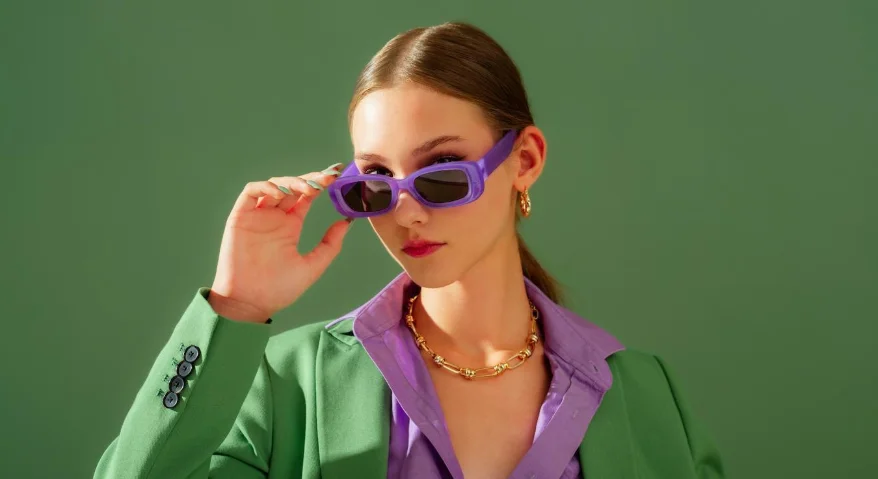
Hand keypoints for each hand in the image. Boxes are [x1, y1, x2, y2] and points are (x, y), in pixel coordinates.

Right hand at [208, 164, 349, 321]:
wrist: (250, 303)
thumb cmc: (278, 289)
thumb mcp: (312, 266)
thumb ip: (330, 245)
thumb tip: (347, 221)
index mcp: (290, 226)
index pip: (306, 197)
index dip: (320, 185)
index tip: (337, 178)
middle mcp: (274, 217)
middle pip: (292, 187)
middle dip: (310, 179)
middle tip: (328, 179)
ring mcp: (257, 216)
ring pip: (273, 186)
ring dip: (291, 181)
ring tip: (308, 188)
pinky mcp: (240, 217)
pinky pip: (250, 193)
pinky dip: (265, 187)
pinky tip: (280, 193)